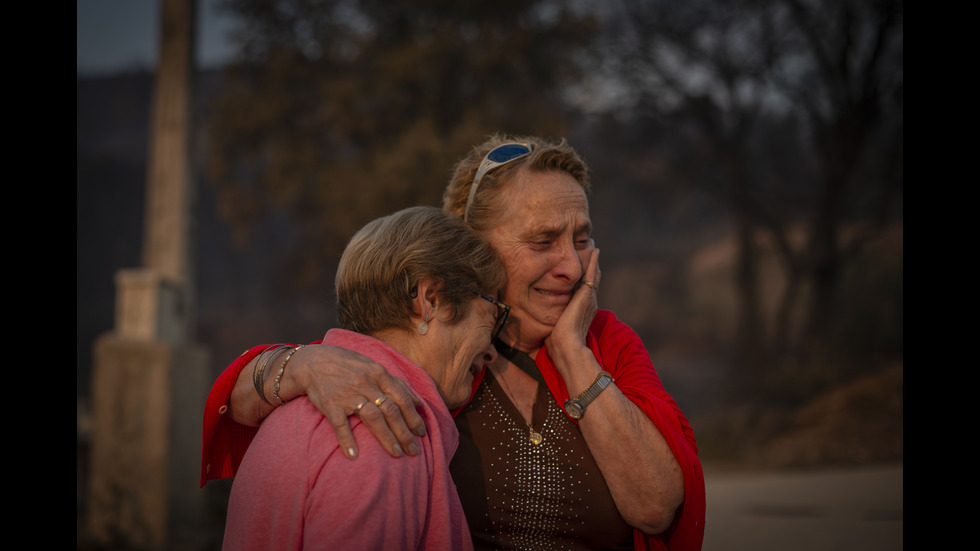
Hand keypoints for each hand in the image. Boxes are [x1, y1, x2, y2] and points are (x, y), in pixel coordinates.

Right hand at [288, 345, 427, 459]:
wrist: (313, 362)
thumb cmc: (347, 365)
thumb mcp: (373, 367)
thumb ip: (395, 384)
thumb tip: (417, 402)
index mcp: (379, 374)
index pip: (402, 398)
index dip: (413, 417)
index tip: (422, 433)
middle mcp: (366, 384)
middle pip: (391, 410)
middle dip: (405, 432)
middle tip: (414, 450)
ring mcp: (349, 394)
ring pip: (372, 417)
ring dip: (386, 437)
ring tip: (396, 454)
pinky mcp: (331, 404)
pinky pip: (340, 424)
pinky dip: (347, 440)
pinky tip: (353, 455)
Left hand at [549, 248, 600, 348]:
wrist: (566, 344)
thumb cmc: (558, 341)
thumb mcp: (556, 326)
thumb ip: (553, 320)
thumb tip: (542, 325)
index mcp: (583, 309)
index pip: (586, 290)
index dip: (586, 280)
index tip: (585, 270)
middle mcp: (590, 301)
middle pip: (593, 280)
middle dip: (593, 267)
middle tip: (594, 253)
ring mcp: (590, 297)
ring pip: (594, 275)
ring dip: (594, 262)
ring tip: (595, 249)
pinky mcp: (587, 293)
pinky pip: (592, 273)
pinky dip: (594, 262)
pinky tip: (595, 251)